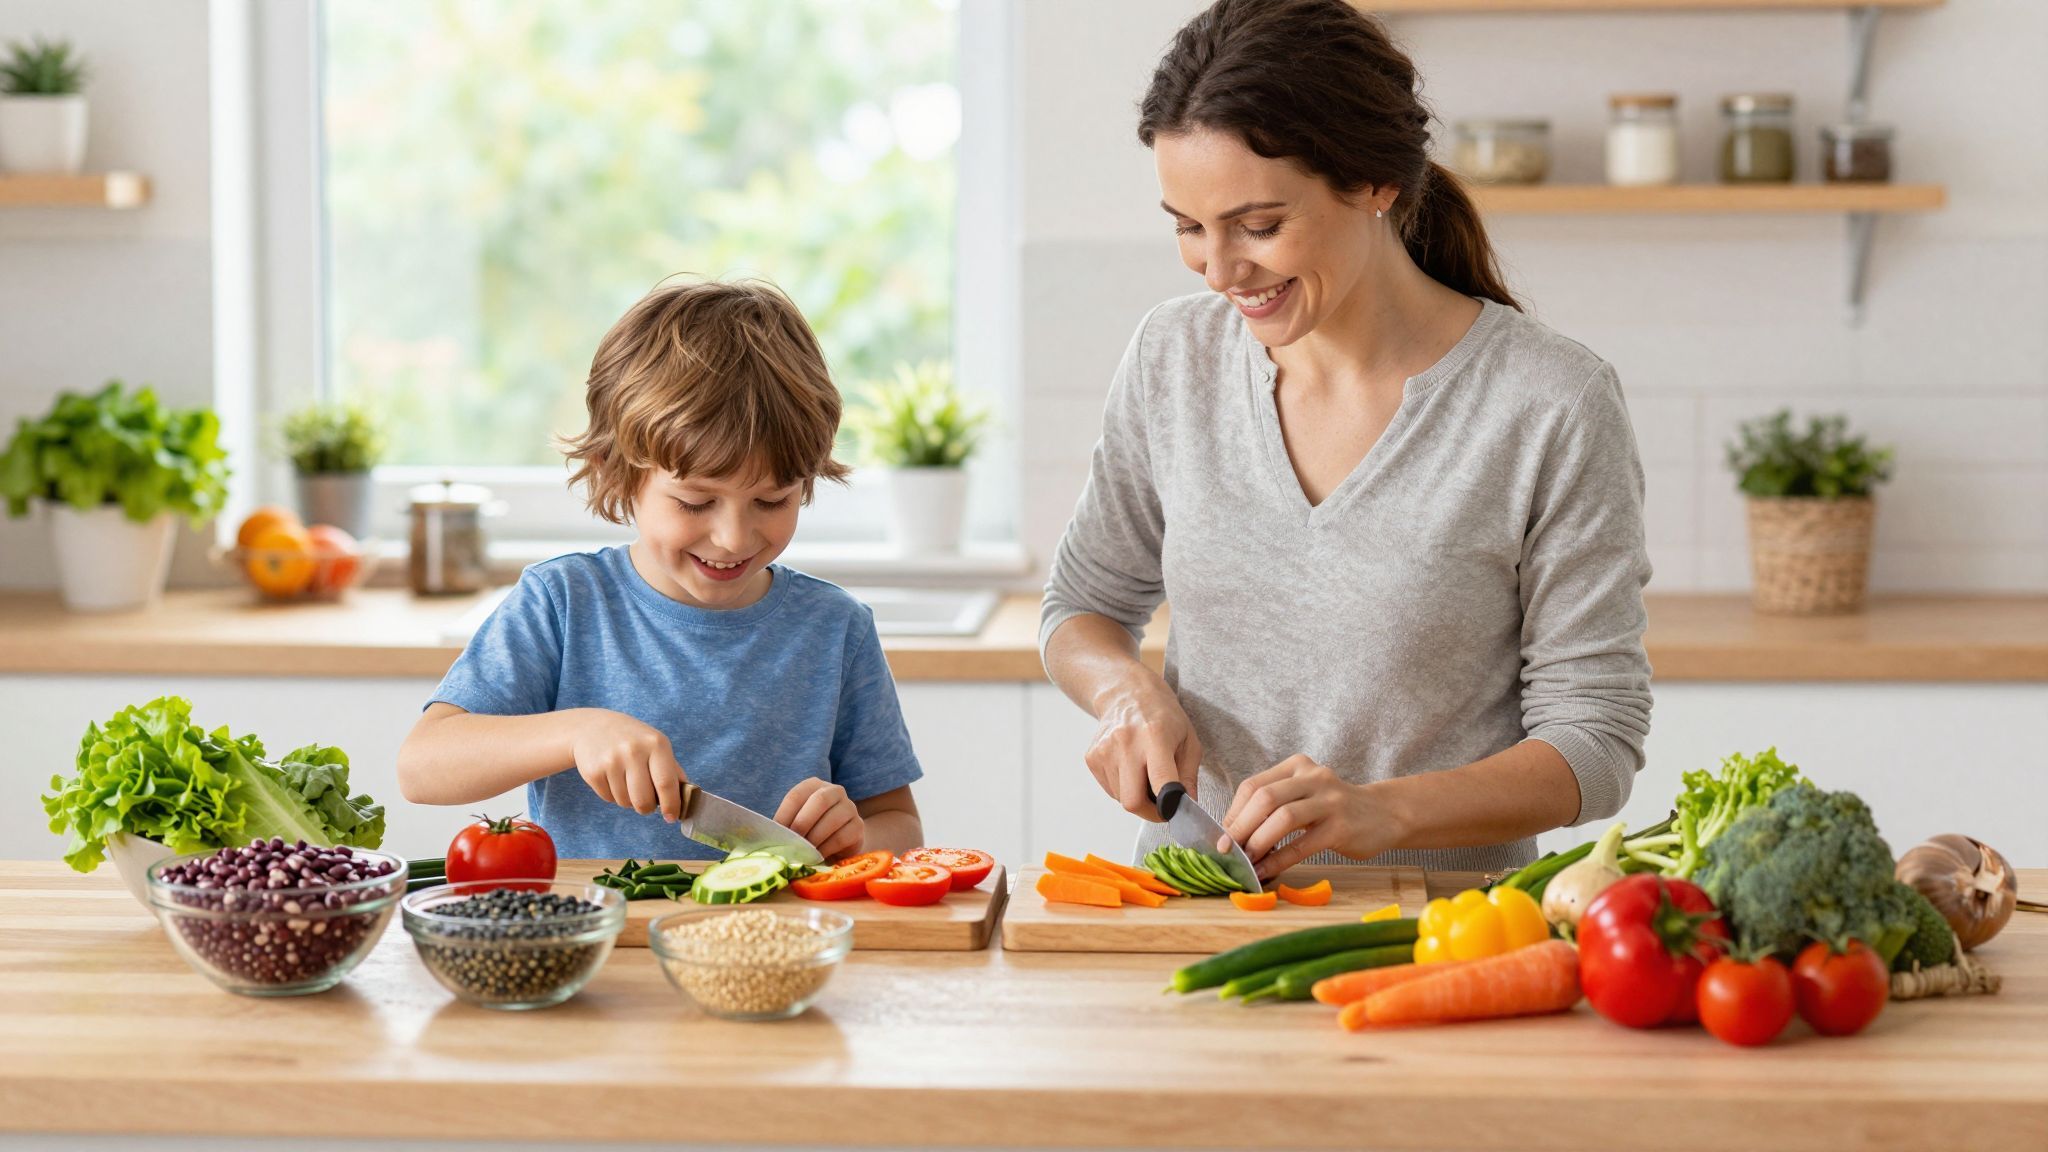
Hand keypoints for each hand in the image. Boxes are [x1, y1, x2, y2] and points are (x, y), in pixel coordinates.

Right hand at [571, 710, 685, 819]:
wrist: (591, 727)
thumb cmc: (632, 739)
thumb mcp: (656, 745)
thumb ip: (673, 770)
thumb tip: (687, 797)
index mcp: (655, 743)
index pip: (666, 783)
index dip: (671, 805)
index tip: (671, 817)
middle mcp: (633, 751)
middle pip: (644, 800)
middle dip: (647, 808)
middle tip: (646, 803)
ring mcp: (611, 761)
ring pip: (625, 802)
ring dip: (628, 800)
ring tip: (626, 781)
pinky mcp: (593, 772)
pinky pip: (609, 799)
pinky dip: (613, 795)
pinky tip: (611, 777)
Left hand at [775, 778, 864, 859]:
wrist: (839, 840)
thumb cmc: (810, 830)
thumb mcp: (796, 822)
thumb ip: (784, 825)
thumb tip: (768, 837)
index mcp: (814, 785)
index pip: (797, 795)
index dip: (785, 814)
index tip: (778, 833)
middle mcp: (835, 791)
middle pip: (819, 801)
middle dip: (803, 823)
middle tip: (793, 842)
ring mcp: (850, 807)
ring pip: (832, 820)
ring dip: (814, 839)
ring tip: (804, 853)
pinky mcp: (858, 826)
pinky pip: (841, 837)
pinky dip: (826, 849)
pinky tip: (818, 856)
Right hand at [1085, 672, 1201, 821]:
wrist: (1127, 692)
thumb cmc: (1162, 715)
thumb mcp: (1188, 739)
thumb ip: (1189, 775)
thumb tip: (1187, 805)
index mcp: (1155, 736)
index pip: (1161, 784)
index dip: (1169, 806)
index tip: (1174, 810)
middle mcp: (1126, 743)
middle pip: (1132, 802)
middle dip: (1148, 812)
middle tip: (1160, 804)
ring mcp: (1104, 750)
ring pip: (1120, 798)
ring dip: (1136, 796)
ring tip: (1144, 774)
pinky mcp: (1092, 757)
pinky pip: (1110, 789)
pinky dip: (1122, 787)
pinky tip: (1130, 768)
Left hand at [1222, 755, 1399, 880]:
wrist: (1386, 813)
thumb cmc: (1336, 808)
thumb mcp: (1306, 793)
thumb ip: (1276, 804)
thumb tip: (1234, 833)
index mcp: (1297, 766)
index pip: (1254, 785)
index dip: (1234, 812)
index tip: (1223, 835)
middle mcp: (1313, 777)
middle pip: (1264, 797)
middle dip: (1240, 826)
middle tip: (1227, 850)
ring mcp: (1329, 801)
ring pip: (1282, 818)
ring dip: (1257, 842)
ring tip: (1245, 861)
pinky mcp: (1341, 827)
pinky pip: (1301, 845)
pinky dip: (1279, 860)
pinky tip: (1265, 872)